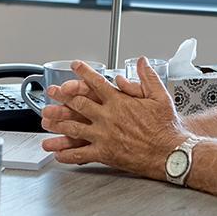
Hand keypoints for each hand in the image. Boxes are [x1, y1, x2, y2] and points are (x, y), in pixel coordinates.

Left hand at [41, 57, 187, 180]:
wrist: (171, 153)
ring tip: (46, 121)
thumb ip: (147, 77)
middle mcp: (108, 117)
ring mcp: (104, 136)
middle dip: (62, 97)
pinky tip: (58, 153)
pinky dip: (67, 153)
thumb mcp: (160, 96)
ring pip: (74, 127)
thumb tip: (141, 61)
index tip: (74, 66)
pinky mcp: (105, 153)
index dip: (83, 73)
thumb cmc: (166, 126)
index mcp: (119, 102)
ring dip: (58, 123)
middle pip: (78, 103)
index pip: (96, 83)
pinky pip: (81, 154)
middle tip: (51, 92)